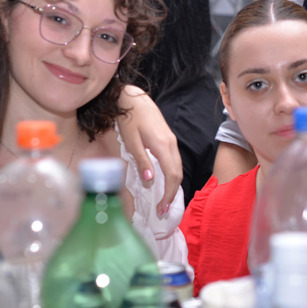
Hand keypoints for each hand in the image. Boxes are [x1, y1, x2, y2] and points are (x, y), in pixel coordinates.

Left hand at [116, 85, 181, 214]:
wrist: (132, 97)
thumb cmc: (128, 118)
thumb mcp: (131, 141)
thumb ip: (142, 161)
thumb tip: (151, 182)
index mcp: (162, 145)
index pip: (172, 175)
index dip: (169, 194)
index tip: (162, 209)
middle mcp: (171, 144)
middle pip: (178, 173)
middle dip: (172, 193)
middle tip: (162, 209)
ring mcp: (171, 140)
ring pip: (178, 167)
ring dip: (172, 185)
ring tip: (163, 199)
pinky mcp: (168, 138)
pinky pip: (174, 160)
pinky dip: (171, 174)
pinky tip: (163, 181)